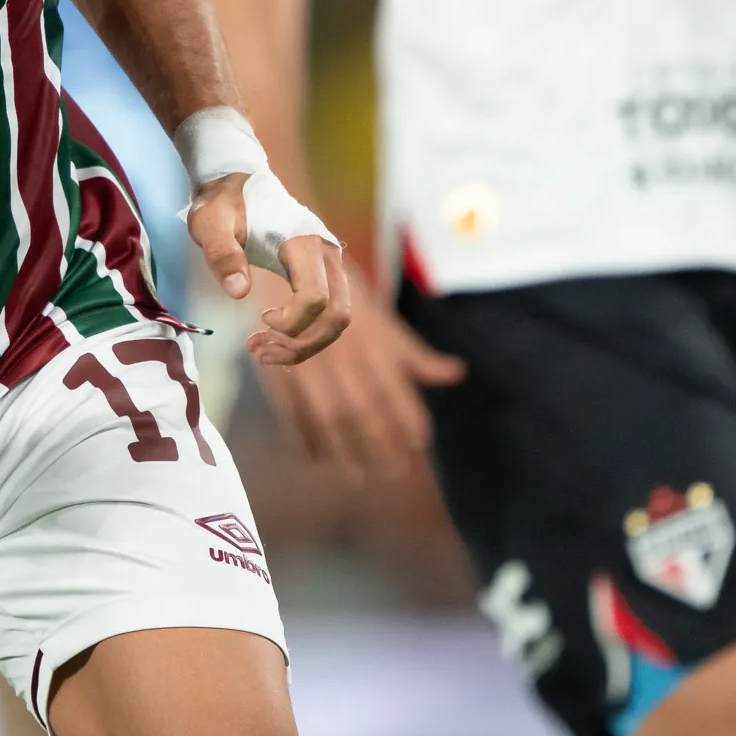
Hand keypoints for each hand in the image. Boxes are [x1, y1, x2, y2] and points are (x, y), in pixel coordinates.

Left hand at [187, 171, 352, 366]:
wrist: (237, 183)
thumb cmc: (223, 203)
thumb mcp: (211, 223)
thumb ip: (222, 253)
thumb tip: (239, 292)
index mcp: (303, 241)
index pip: (315, 297)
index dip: (291, 321)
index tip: (260, 319)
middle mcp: (326, 254)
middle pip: (336, 315)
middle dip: (301, 343)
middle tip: (259, 351)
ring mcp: (328, 265)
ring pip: (336, 320)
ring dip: (305, 345)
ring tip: (262, 352)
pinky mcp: (322, 273)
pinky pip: (327, 314)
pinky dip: (306, 335)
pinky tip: (274, 342)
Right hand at [257, 291, 465, 482]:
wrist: (288, 260)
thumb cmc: (342, 290)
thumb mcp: (383, 317)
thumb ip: (414, 353)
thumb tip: (456, 374)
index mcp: (371, 339)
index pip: (396, 388)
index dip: (409, 418)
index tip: (420, 443)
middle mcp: (343, 353)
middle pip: (364, 410)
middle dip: (381, 444)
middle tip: (393, 471)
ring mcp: (309, 361)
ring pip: (330, 416)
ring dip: (345, 449)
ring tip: (359, 475)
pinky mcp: (279, 366)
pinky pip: (293, 409)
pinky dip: (304, 437)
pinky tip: (317, 457)